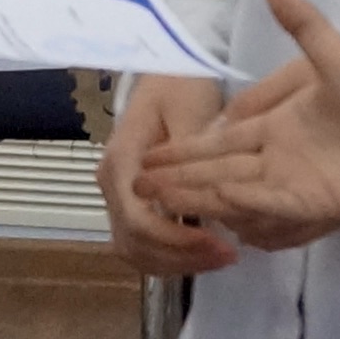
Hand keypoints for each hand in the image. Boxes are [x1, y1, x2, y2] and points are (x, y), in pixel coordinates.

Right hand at [98, 69, 232, 274]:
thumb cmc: (181, 86)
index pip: (138, 220)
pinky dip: (170, 257)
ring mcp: (118, 196)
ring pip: (135, 251)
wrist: (167, 75)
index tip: (219, 242)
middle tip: (227, 256)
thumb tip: (199, 201)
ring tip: (219, 258)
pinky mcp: (131, 203)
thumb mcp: (190, 109)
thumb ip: (190, 156)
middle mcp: (112, 184)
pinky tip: (204, 251)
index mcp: (122, 161)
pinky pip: (141, 244)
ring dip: (175, 263)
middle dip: (180, 257)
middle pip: (135, 243)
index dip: (176, 240)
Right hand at [140, 0, 339, 246]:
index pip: (222, 139)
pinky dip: (237, 203)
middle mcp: (279, 159)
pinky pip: (266, 203)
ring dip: (194, 194)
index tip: (150, 154)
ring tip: (154, 197)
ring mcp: (293, 184)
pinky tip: (207, 200)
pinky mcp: (313, 203)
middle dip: (176, 175)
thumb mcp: (338, 57)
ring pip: (232, 190)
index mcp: (279, 128)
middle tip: (136, 182)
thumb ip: (302, 25)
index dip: (186, 148)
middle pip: (216, 169)